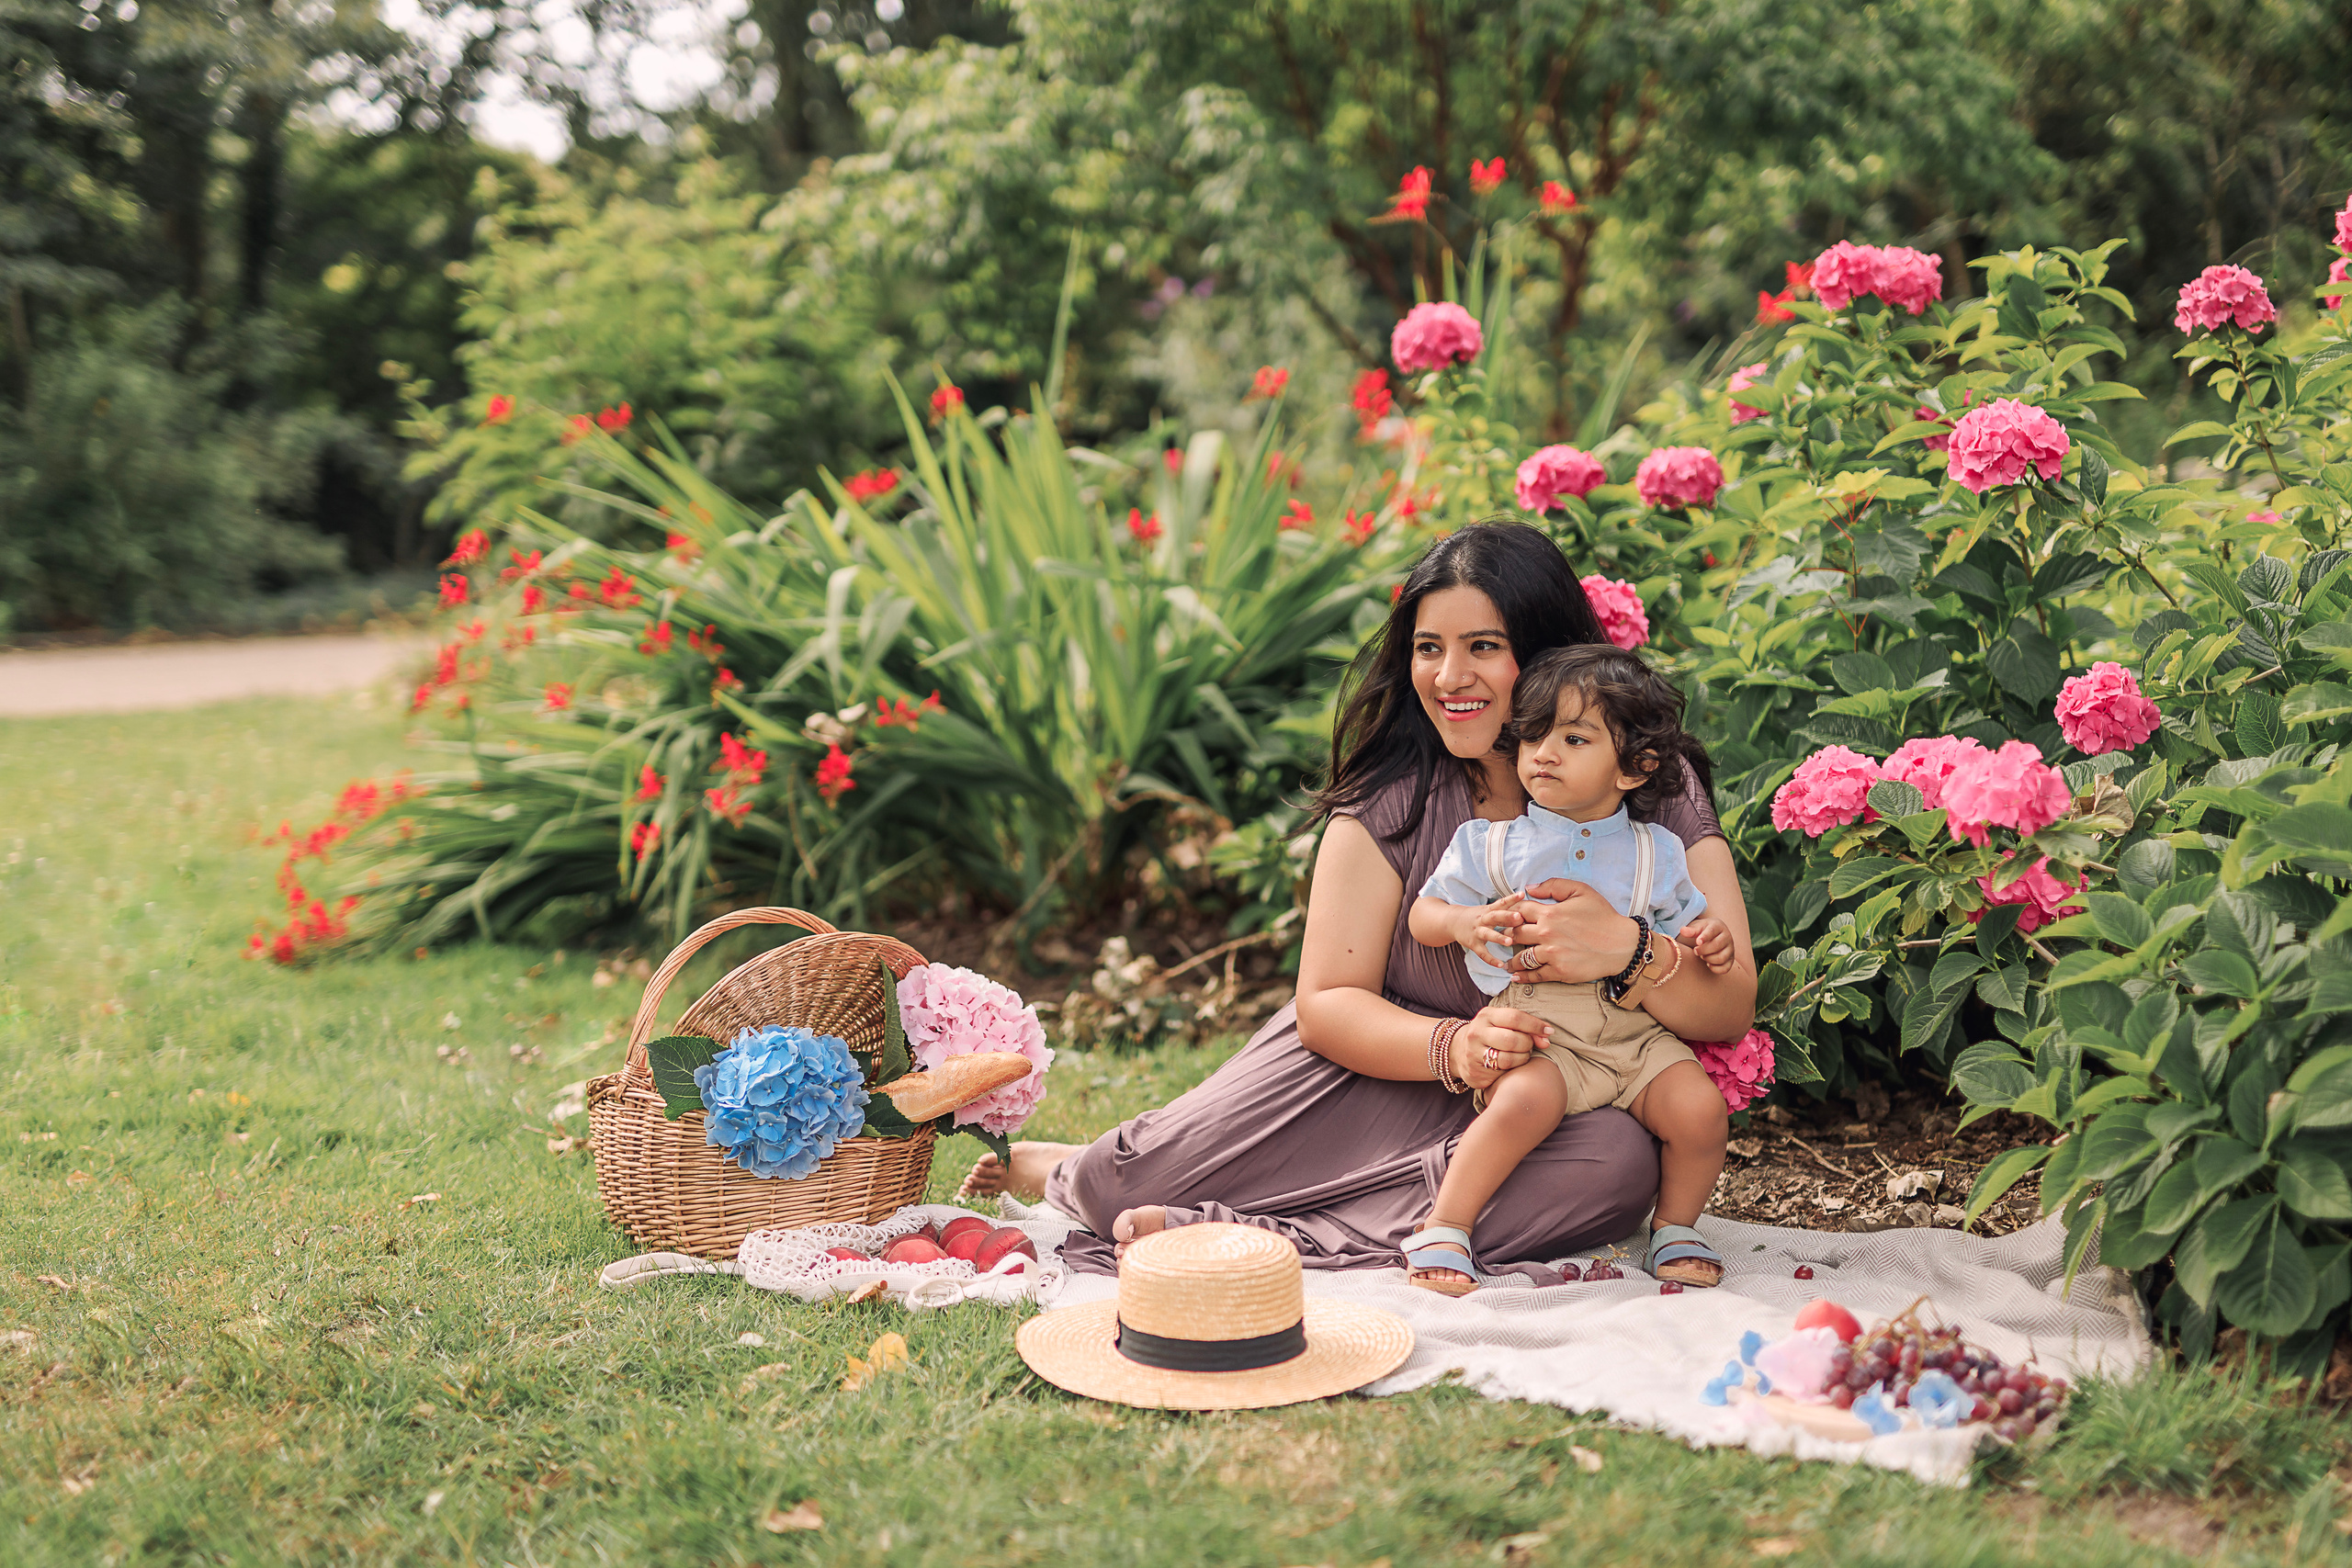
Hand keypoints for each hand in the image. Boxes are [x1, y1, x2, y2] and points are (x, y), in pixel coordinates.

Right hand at [1452, 1006, 1547, 1090]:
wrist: (1459, 1051)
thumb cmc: (1490, 1034)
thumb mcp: (1502, 1023)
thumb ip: (1525, 1026)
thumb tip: (1548, 1036)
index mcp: (1486, 1016)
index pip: (1515, 1017)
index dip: (1535, 1025)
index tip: (1549, 1031)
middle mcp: (1476, 1033)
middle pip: (1512, 1040)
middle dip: (1527, 1044)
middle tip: (1529, 1046)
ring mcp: (1473, 1054)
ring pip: (1509, 1059)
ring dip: (1522, 1058)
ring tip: (1520, 1055)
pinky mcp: (1475, 1073)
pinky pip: (1502, 1073)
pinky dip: (1512, 1070)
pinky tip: (1509, 1065)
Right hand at [1461, 891, 1526, 968]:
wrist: (1453, 922)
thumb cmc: (1477, 916)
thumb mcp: (1489, 910)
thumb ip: (1505, 911)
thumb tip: (1527, 909)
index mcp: (1489, 910)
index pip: (1501, 903)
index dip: (1511, 898)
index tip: (1522, 894)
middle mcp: (1483, 919)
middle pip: (1495, 916)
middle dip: (1507, 917)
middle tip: (1519, 917)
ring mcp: (1477, 932)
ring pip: (1488, 934)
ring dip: (1499, 938)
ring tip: (1510, 942)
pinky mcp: (1473, 944)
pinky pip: (1482, 953)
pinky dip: (1491, 960)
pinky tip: (1501, 965)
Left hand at [1506, 879, 1641, 982]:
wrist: (1622, 945)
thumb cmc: (1603, 916)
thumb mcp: (1581, 891)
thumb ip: (1554, 886)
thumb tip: (1530, 888)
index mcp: (1550, 914)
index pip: (1519, 911)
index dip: (1512, 913)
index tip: (1508, 918)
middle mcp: (1547, 934)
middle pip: (1515, 935)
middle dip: (1508, 936)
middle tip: (1504, 939)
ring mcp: (1552, 955)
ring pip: (1521, 957)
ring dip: (1512, 959)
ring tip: (1507, 961)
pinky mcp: (1559, 972)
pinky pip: (1535, 975)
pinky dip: (1522, 976)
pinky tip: (1516, 976)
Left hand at [1679, 917, 1736, 973]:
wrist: (1712, 936)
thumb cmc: (1702, 931)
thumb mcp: (1697, 927)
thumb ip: (1691, 930)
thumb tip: (1683, 931)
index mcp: (1718, 926)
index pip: (1712, 931)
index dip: (1704, 937)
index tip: (1697, 942)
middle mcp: (1727, 937)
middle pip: (1716, 945)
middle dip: (1703, 950)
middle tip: (1695, 951)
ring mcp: (1730, 949)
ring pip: (1721, 958)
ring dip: (1708, 959)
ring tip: (1702, 956)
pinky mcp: (1731, 960)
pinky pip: (1725, 968)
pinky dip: (1715, 969)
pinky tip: (1708, 964)